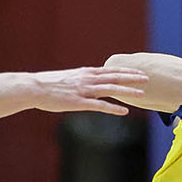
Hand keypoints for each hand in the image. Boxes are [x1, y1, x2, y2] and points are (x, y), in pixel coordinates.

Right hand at [25, 67, 147, 115]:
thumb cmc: (48, 84)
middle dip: (132, 78)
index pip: (111, 70)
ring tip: (142, 94)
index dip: (126, 71)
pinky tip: (124, 111)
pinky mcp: (79, 102)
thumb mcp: (68, 78)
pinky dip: (113, 108)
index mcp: (86, 73)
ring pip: (111, 89)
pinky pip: (100, 106)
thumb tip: (88, 82)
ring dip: (128, 91)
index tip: (139, 72)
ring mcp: (84, 90)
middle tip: (147, 78)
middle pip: (115, 77)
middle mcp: (88, 79)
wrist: (33, 87)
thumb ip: (81, 79)